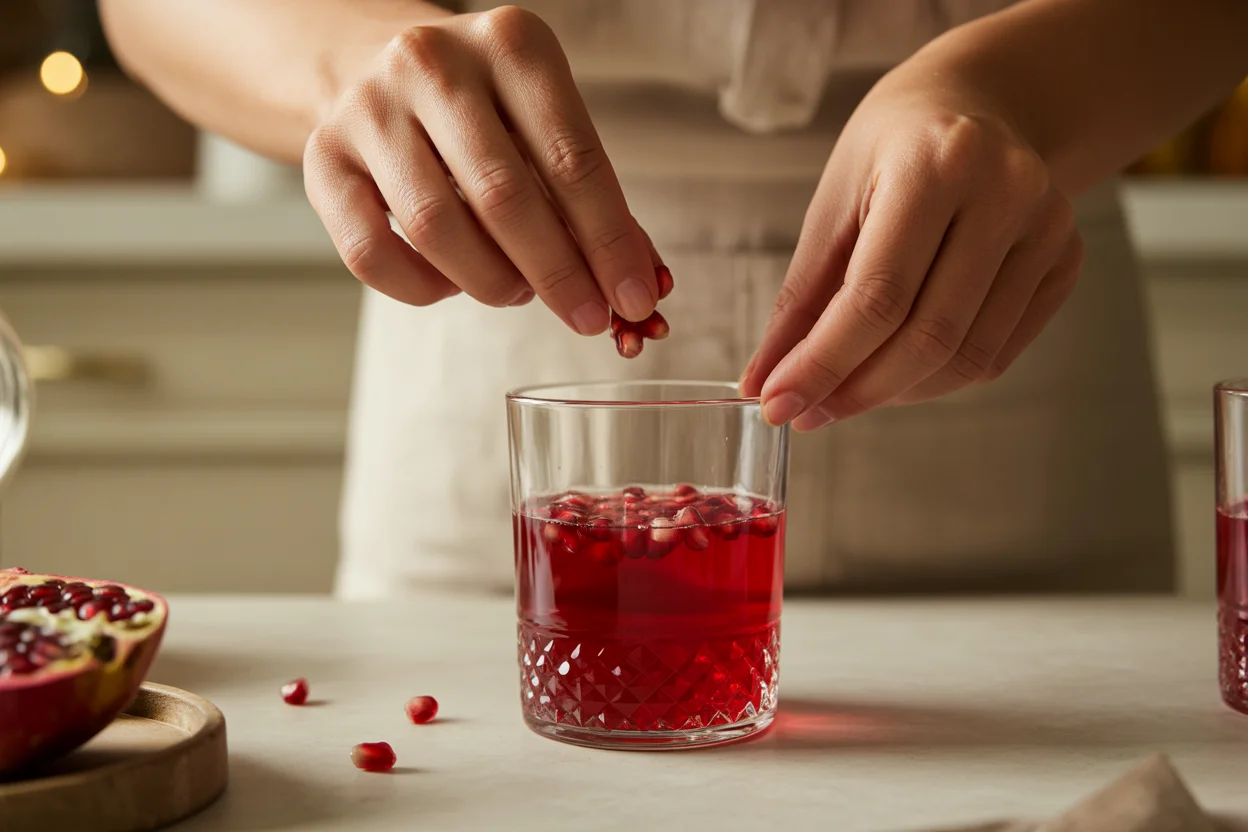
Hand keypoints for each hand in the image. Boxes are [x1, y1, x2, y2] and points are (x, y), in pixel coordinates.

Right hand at [303, 6, 658, 332]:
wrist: (370, 65)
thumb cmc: (483, 110)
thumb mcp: (545, 124)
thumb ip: (591, 199)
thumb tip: (641, 284)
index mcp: (511, 44)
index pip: (574, 158)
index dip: (609, 241)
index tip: (635, 297)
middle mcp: (434, 63)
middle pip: (505, 196)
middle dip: (558, 274)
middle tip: (589, 318)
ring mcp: (368, 109)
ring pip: (435, 227)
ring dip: (491, 281)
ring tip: (517, 292)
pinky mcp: (321, 158)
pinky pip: (372, 254)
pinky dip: (423, 288)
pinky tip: (452, 281)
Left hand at [739, 80, 1082, 430]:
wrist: (975, 104)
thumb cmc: (891, 151)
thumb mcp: (833, 206)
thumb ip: (800, 300)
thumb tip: (764, 383)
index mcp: (936, 164)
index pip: (877, 296)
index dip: (823, 364)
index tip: (779, 404)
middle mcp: (1005, 193)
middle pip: (927, 336)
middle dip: (856, 391)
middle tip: (807, 412)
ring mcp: (1048, 230)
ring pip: (967, 357)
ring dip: (895, 393)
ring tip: (845, 391)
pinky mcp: (1066, 262)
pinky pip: (997, 354)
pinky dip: (936, 379)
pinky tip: (896, 370)